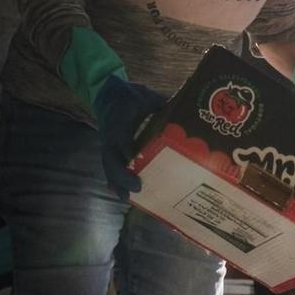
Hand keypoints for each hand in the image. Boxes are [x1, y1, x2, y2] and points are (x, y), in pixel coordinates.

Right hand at [94, 74, 166, 192]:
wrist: (109, 94)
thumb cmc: (131, 97)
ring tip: (127, 199)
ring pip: (108, 166)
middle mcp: (110, 136)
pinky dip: (115, 182)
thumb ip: (163, 103)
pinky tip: (123, 195)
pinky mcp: (109, 151)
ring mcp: (108, 145)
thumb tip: (187, 107)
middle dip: (122, 175)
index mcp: (120, 120)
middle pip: (111, 158)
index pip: (120, 136)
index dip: (126, 148)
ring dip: (117, 183)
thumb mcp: (147, 96)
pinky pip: (110, 168)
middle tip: (137, 187)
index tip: (134, 159)